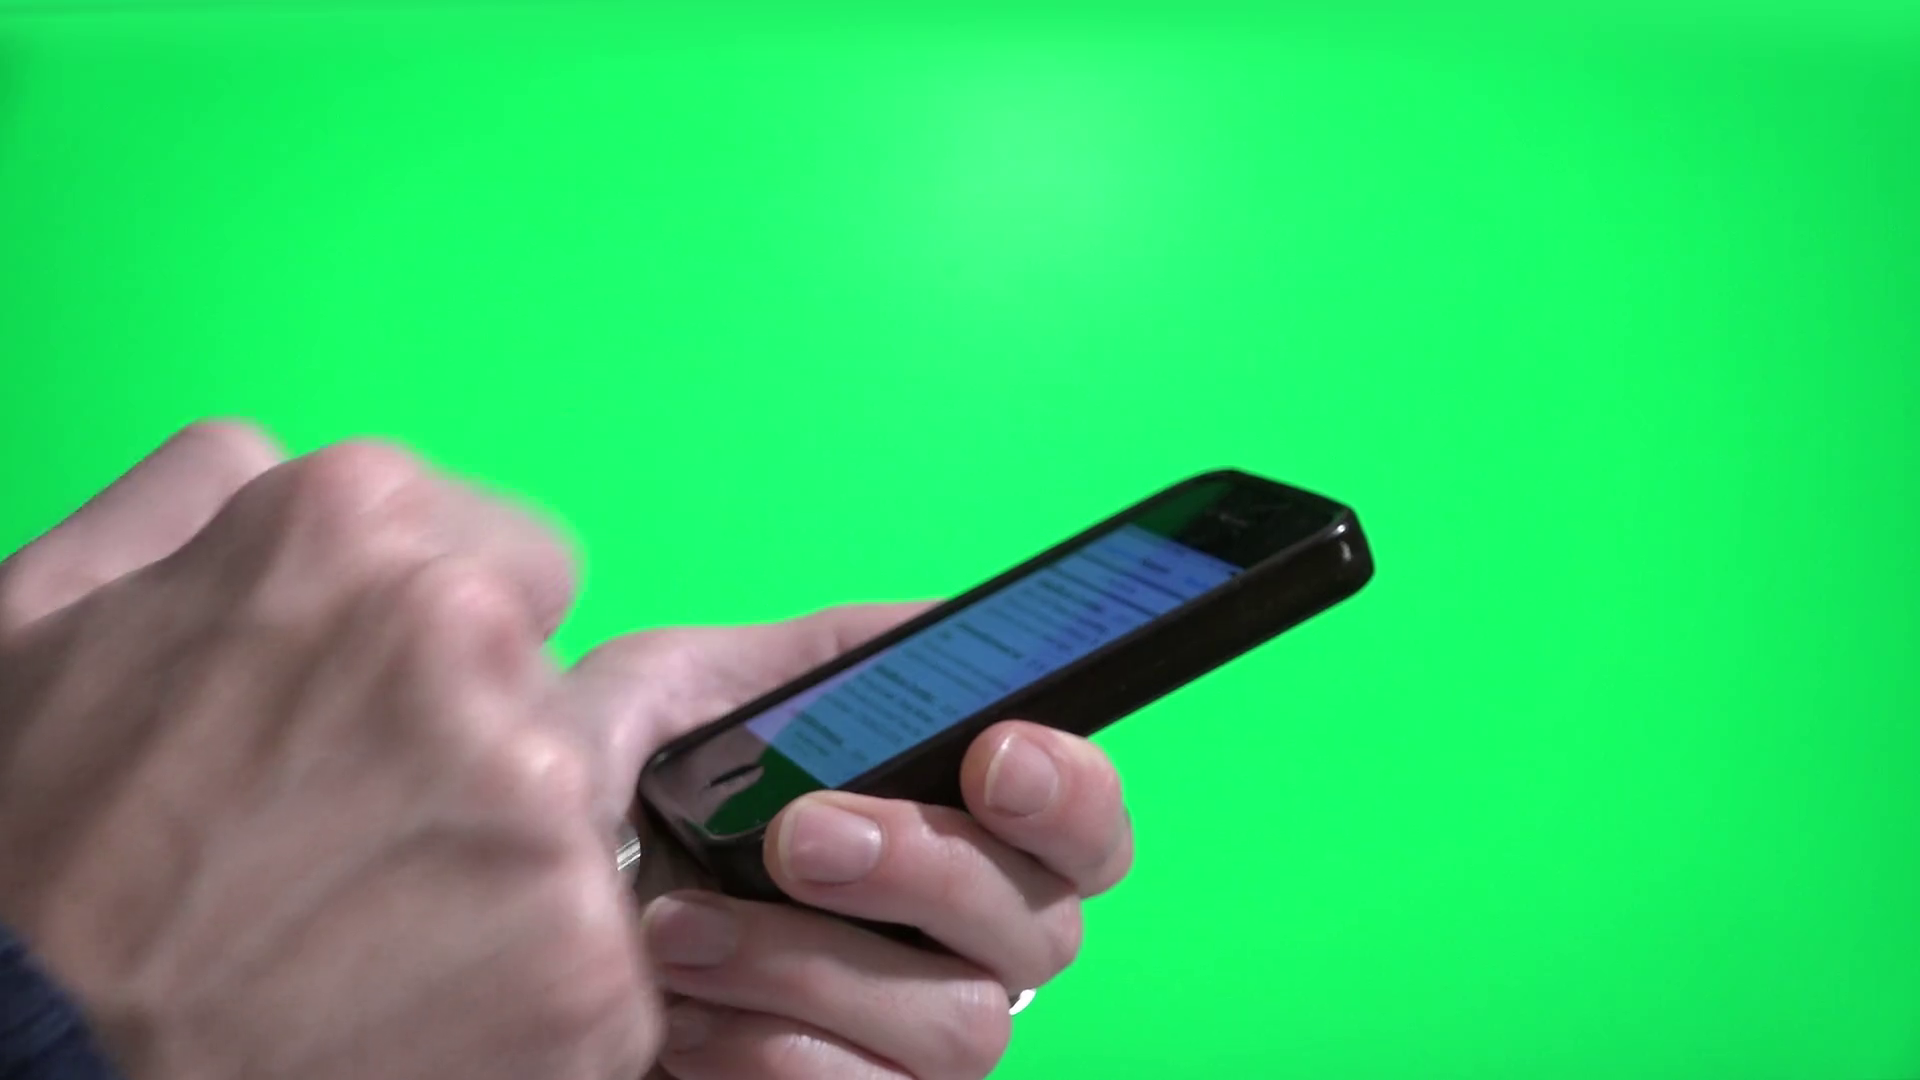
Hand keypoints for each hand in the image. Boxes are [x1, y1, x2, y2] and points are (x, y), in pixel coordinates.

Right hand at [0, 423, 659, 1079]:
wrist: (27, 1076)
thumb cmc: (30, 848)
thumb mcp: (45, 611)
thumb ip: (196, 492)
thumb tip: (284, 458)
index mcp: (359, 527)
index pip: (530, 563)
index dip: (463, 648)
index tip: (396, 716)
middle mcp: (473, 641)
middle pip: (557, 693)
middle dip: (484, 754)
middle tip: (355, 840)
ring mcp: (540, 808)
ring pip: (583, 826)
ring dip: (509, 874)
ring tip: (369, 935)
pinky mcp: (585, 961)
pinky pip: (599, 956)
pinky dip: (531, 992)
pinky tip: (415, 1010)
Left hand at [565, 607, 1134, 1079]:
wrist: (499, 934)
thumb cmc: (597, 802)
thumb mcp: (686, 687)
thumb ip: (817, 654)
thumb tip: (945, 627)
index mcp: (947, 824)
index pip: (1086, 824)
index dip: (1071, 792)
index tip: (994, 757)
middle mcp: (961, 942)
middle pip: (1044, 926)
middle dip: (923, 868)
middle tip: (794, 837)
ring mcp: (913, 1041)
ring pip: (961, 1025)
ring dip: (808, 966)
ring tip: (678, 931)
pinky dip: (765, 1051)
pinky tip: (682, 1016)